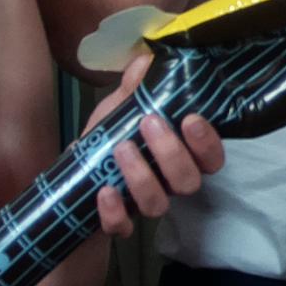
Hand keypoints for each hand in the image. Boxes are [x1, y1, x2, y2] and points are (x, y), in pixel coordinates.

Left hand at [85, 50, 224, 232]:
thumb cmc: (109, 137)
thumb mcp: (120, 107)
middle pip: (188, 182)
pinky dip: (114, 213)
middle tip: (149, 123)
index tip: (190, 119)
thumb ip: (135, 86)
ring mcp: (144, 205)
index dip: (207, 143)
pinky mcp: (118, 222)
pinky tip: (104, 191)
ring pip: (158, 205)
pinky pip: (123, 227)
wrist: (75, 174)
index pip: (210, 158)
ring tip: (121, 147)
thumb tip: (146, 58)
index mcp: (180, 156)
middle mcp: (169, 183)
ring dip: (142, 177)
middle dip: (171, 153)